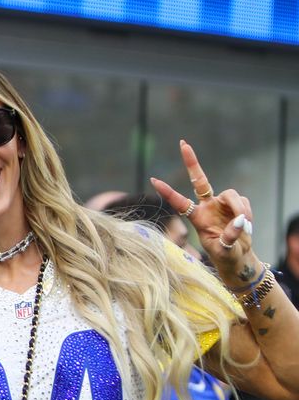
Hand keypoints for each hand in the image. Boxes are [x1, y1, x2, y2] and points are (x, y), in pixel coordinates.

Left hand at [150, 141, 260, 285]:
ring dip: (239, 208)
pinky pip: (243, 202)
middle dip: (192, 162)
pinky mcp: (237, 204)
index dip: (168, 191)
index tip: (153, 180)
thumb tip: (239, 221)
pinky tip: (246, 225)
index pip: (179, 202)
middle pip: (200, 180)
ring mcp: (222, 204)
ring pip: (232, 194)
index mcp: (196, 217)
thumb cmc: (224, 255)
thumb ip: (229, 238)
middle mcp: (207, 206)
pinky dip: (247, 213)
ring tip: (244, 225)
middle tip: (183, 143)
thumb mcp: (224, 251)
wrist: (238, 256)